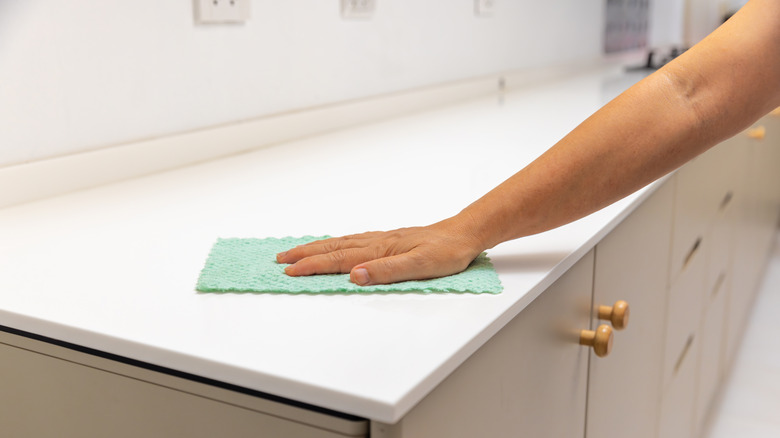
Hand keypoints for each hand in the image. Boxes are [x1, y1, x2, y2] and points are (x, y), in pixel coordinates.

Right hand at [276, 216, 484, 285]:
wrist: (463, 234)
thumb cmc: (445, 252)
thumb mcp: (420, 266)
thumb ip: (387, 272)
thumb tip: (355, 276)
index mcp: (380, 249)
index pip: (339, 259)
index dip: (313, 266)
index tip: (291, 272)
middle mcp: (376, 242)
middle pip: (333, 248)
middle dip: (305, 254)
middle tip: (280, 260)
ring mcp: (380, 240)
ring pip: (340, 243)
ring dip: (315, 248)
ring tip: (296, 252)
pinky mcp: (387, 240)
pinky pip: (351, 240)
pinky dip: (334, 243)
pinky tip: (332, 245)